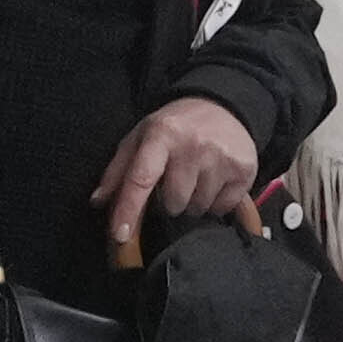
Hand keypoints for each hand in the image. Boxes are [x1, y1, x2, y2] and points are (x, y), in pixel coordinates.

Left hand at [90, 92, 258, 254]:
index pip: (141, 178)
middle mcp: (193, 146)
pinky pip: (222, 208)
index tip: (121, 235)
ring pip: (198, 208)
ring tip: (195, 181)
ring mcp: (222, 158)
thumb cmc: (175, 127)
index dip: (129, 209)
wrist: (224, 105)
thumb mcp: (141, 138)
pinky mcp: (244, 169)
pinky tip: (213, 184)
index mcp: (161, 135)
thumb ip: (118, 170)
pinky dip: (215, 204)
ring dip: (192, 203)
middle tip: (174, 183)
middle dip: (169, 201)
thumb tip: (98, 202)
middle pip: (173, 202)